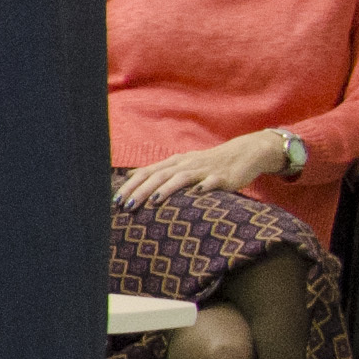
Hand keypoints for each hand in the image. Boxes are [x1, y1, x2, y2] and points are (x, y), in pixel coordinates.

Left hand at [118, 130, 287, 199]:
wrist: (243, 153)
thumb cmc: (208, 163)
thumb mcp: (179, 164)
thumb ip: (156, 170)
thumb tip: (129, 173)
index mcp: (174, 163)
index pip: (146, 172)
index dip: (130, 185)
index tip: (115, 200)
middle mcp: (185, 164)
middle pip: (159, 175)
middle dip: (141, 190)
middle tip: (126, 205)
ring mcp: (203, 170)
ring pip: (181, 178)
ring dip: (166, 189)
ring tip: (152, 201)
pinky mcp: (222, 177)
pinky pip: (211, 181)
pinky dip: (203, 187)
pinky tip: (196, 194)